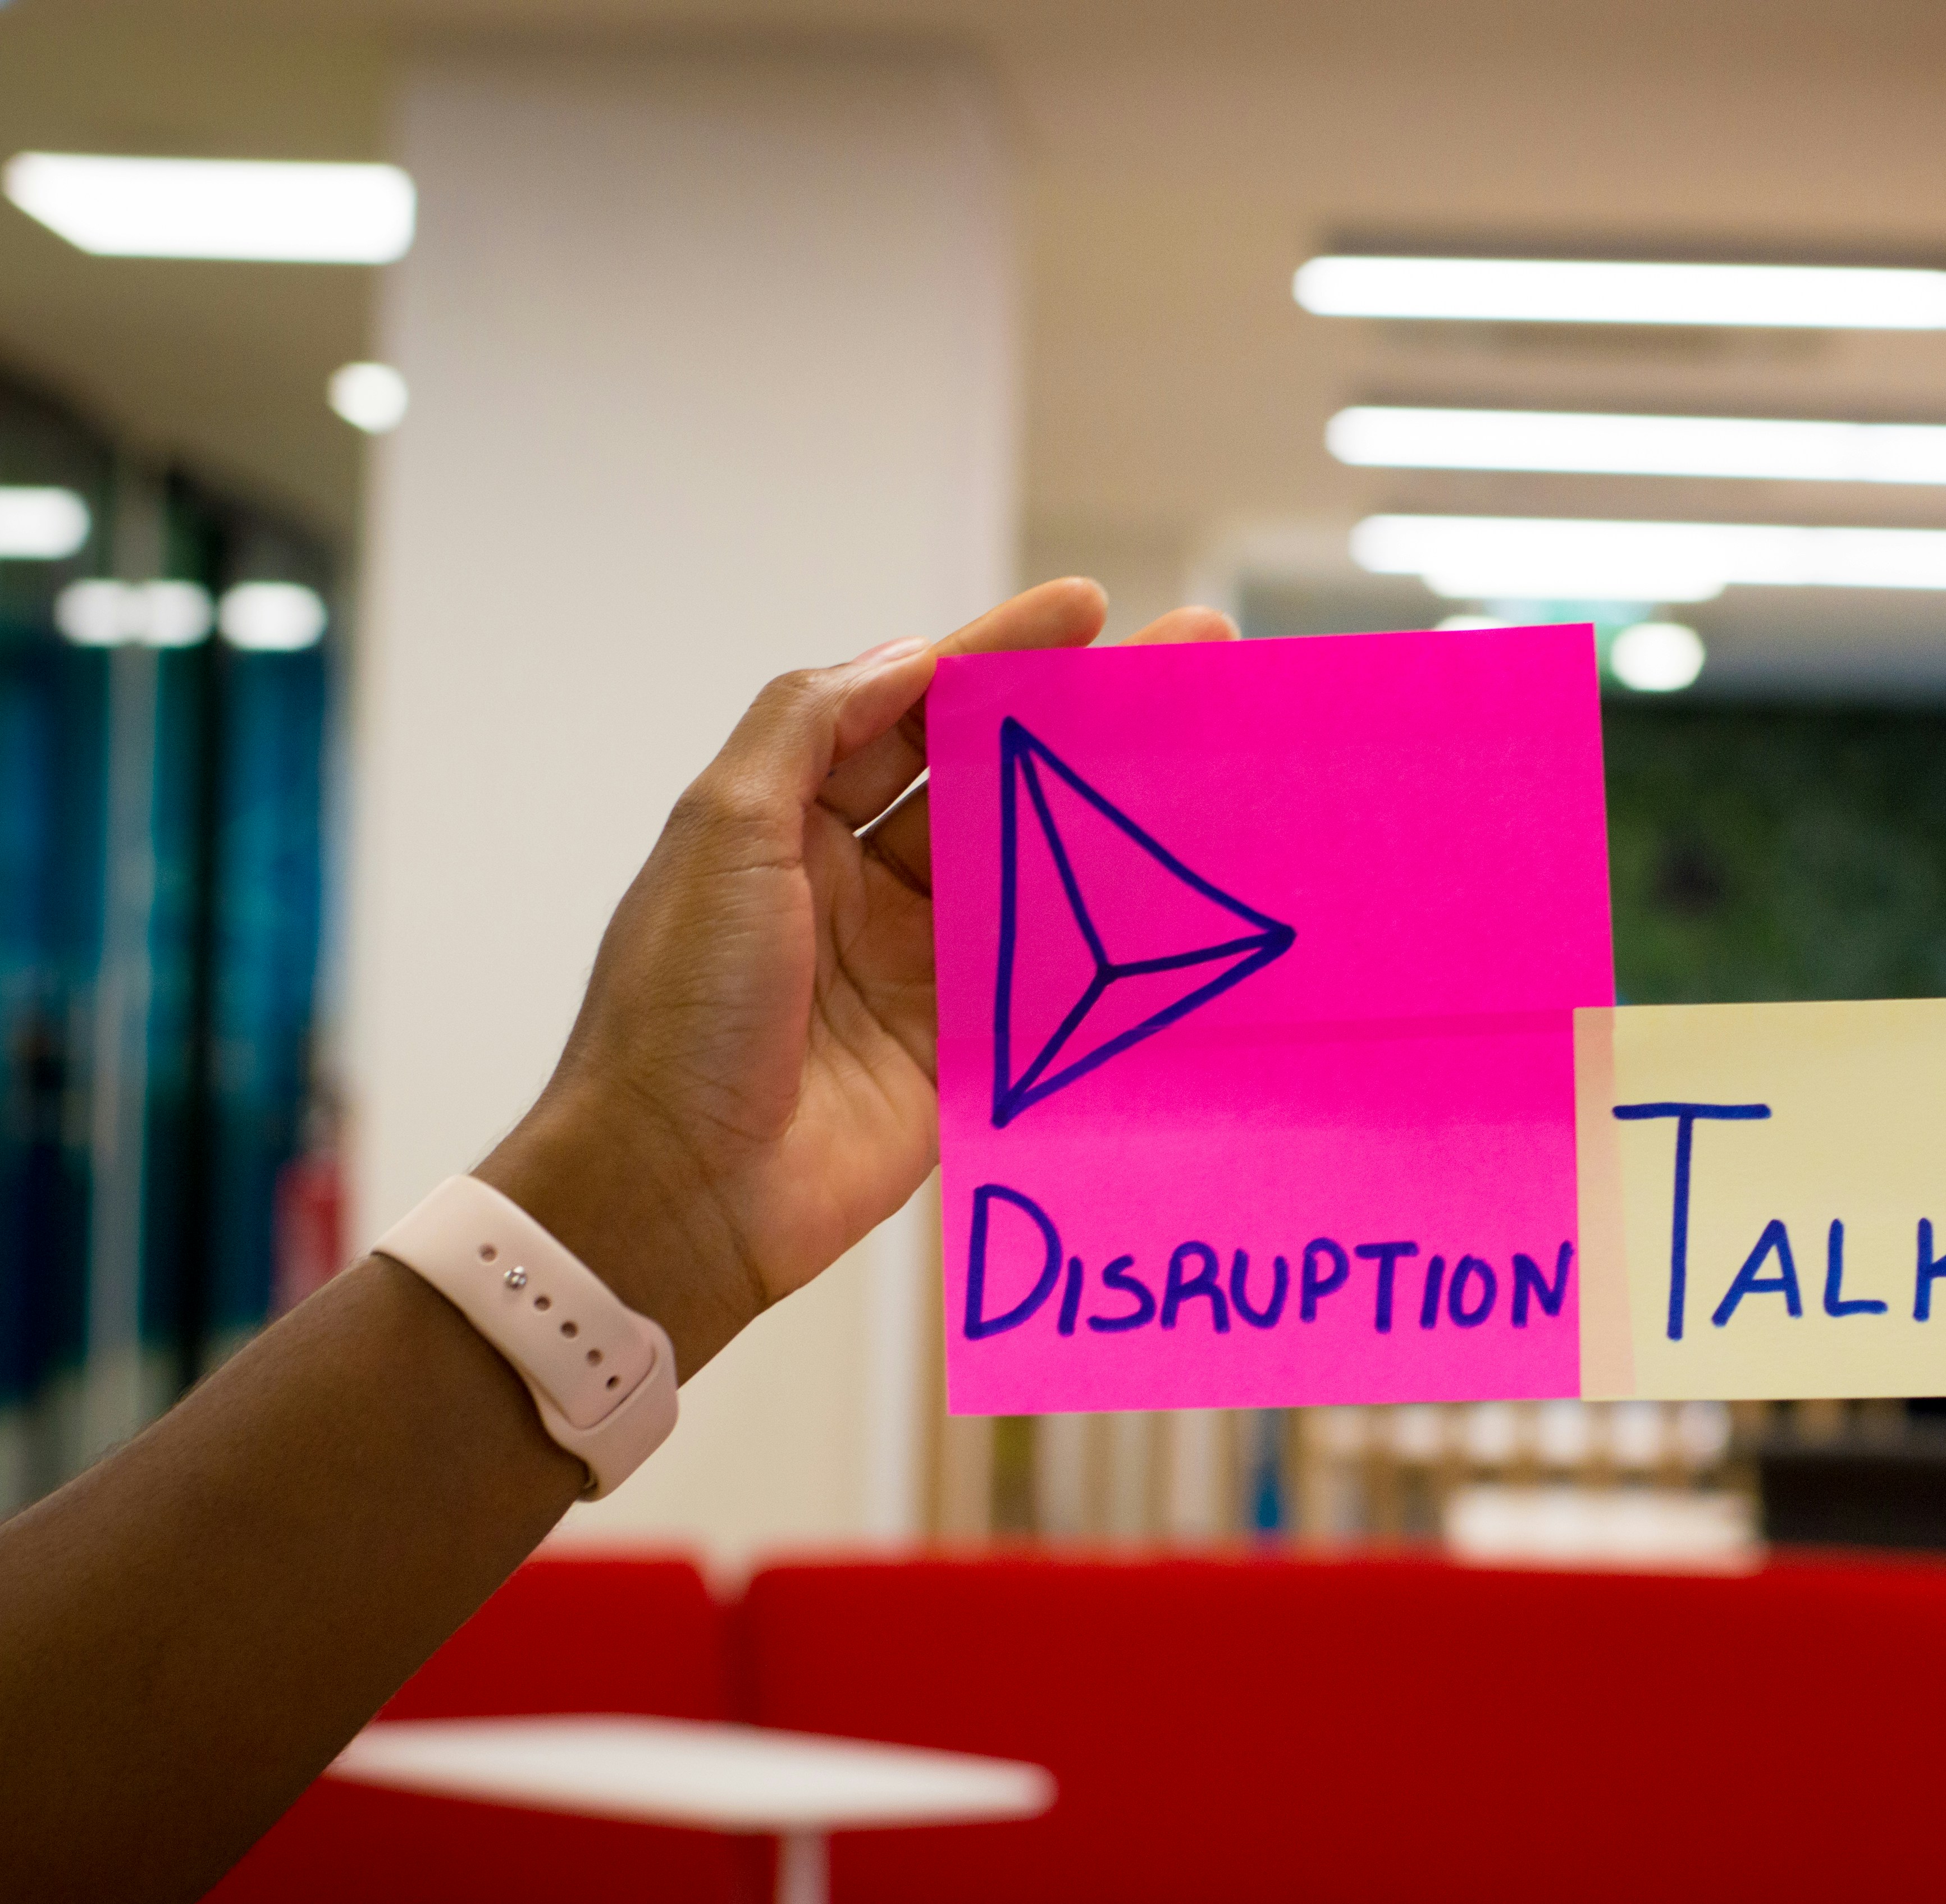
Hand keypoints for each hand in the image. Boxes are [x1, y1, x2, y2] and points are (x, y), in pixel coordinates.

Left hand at [479, 579, 1233, 1373]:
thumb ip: (809, 726)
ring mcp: (916, 966)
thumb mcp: (721, 833)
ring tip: (1207, 759)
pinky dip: (1110, 928)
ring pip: (1034, 866)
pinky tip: (1179, 884)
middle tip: (1183, 664)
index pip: (913, 711)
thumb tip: (910, 657)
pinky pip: (1048, 972)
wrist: (677, 1190)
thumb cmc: (677, 1010)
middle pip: (990, 779)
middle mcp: (858, 884)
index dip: (999, 654)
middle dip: (1083, 720)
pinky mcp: (962, 1045)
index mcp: (791, 821)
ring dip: (1114, 814)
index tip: (1087, 610)